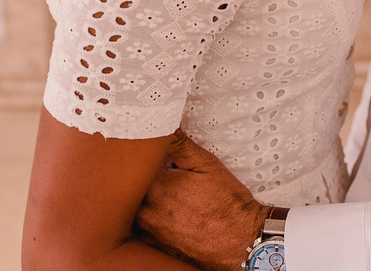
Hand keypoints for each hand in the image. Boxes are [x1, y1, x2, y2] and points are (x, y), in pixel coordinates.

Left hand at [135, 130, 267, 270]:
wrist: (240, 241)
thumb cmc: (227, 203)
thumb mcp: (207, 165)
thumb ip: (180, 145)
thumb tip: (161, 126)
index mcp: (158, 188)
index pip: (134, 165)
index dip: (142, 157)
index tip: (151, 154)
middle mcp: (146, 212)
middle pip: (129, 187)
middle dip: (139, 177)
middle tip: (156, 170)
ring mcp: (147, 231)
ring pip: (132, 206)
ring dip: (140, 197)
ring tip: (162, 192)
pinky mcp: (152, 244)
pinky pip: (138, 225)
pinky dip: (145, 215)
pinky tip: (164, 210)